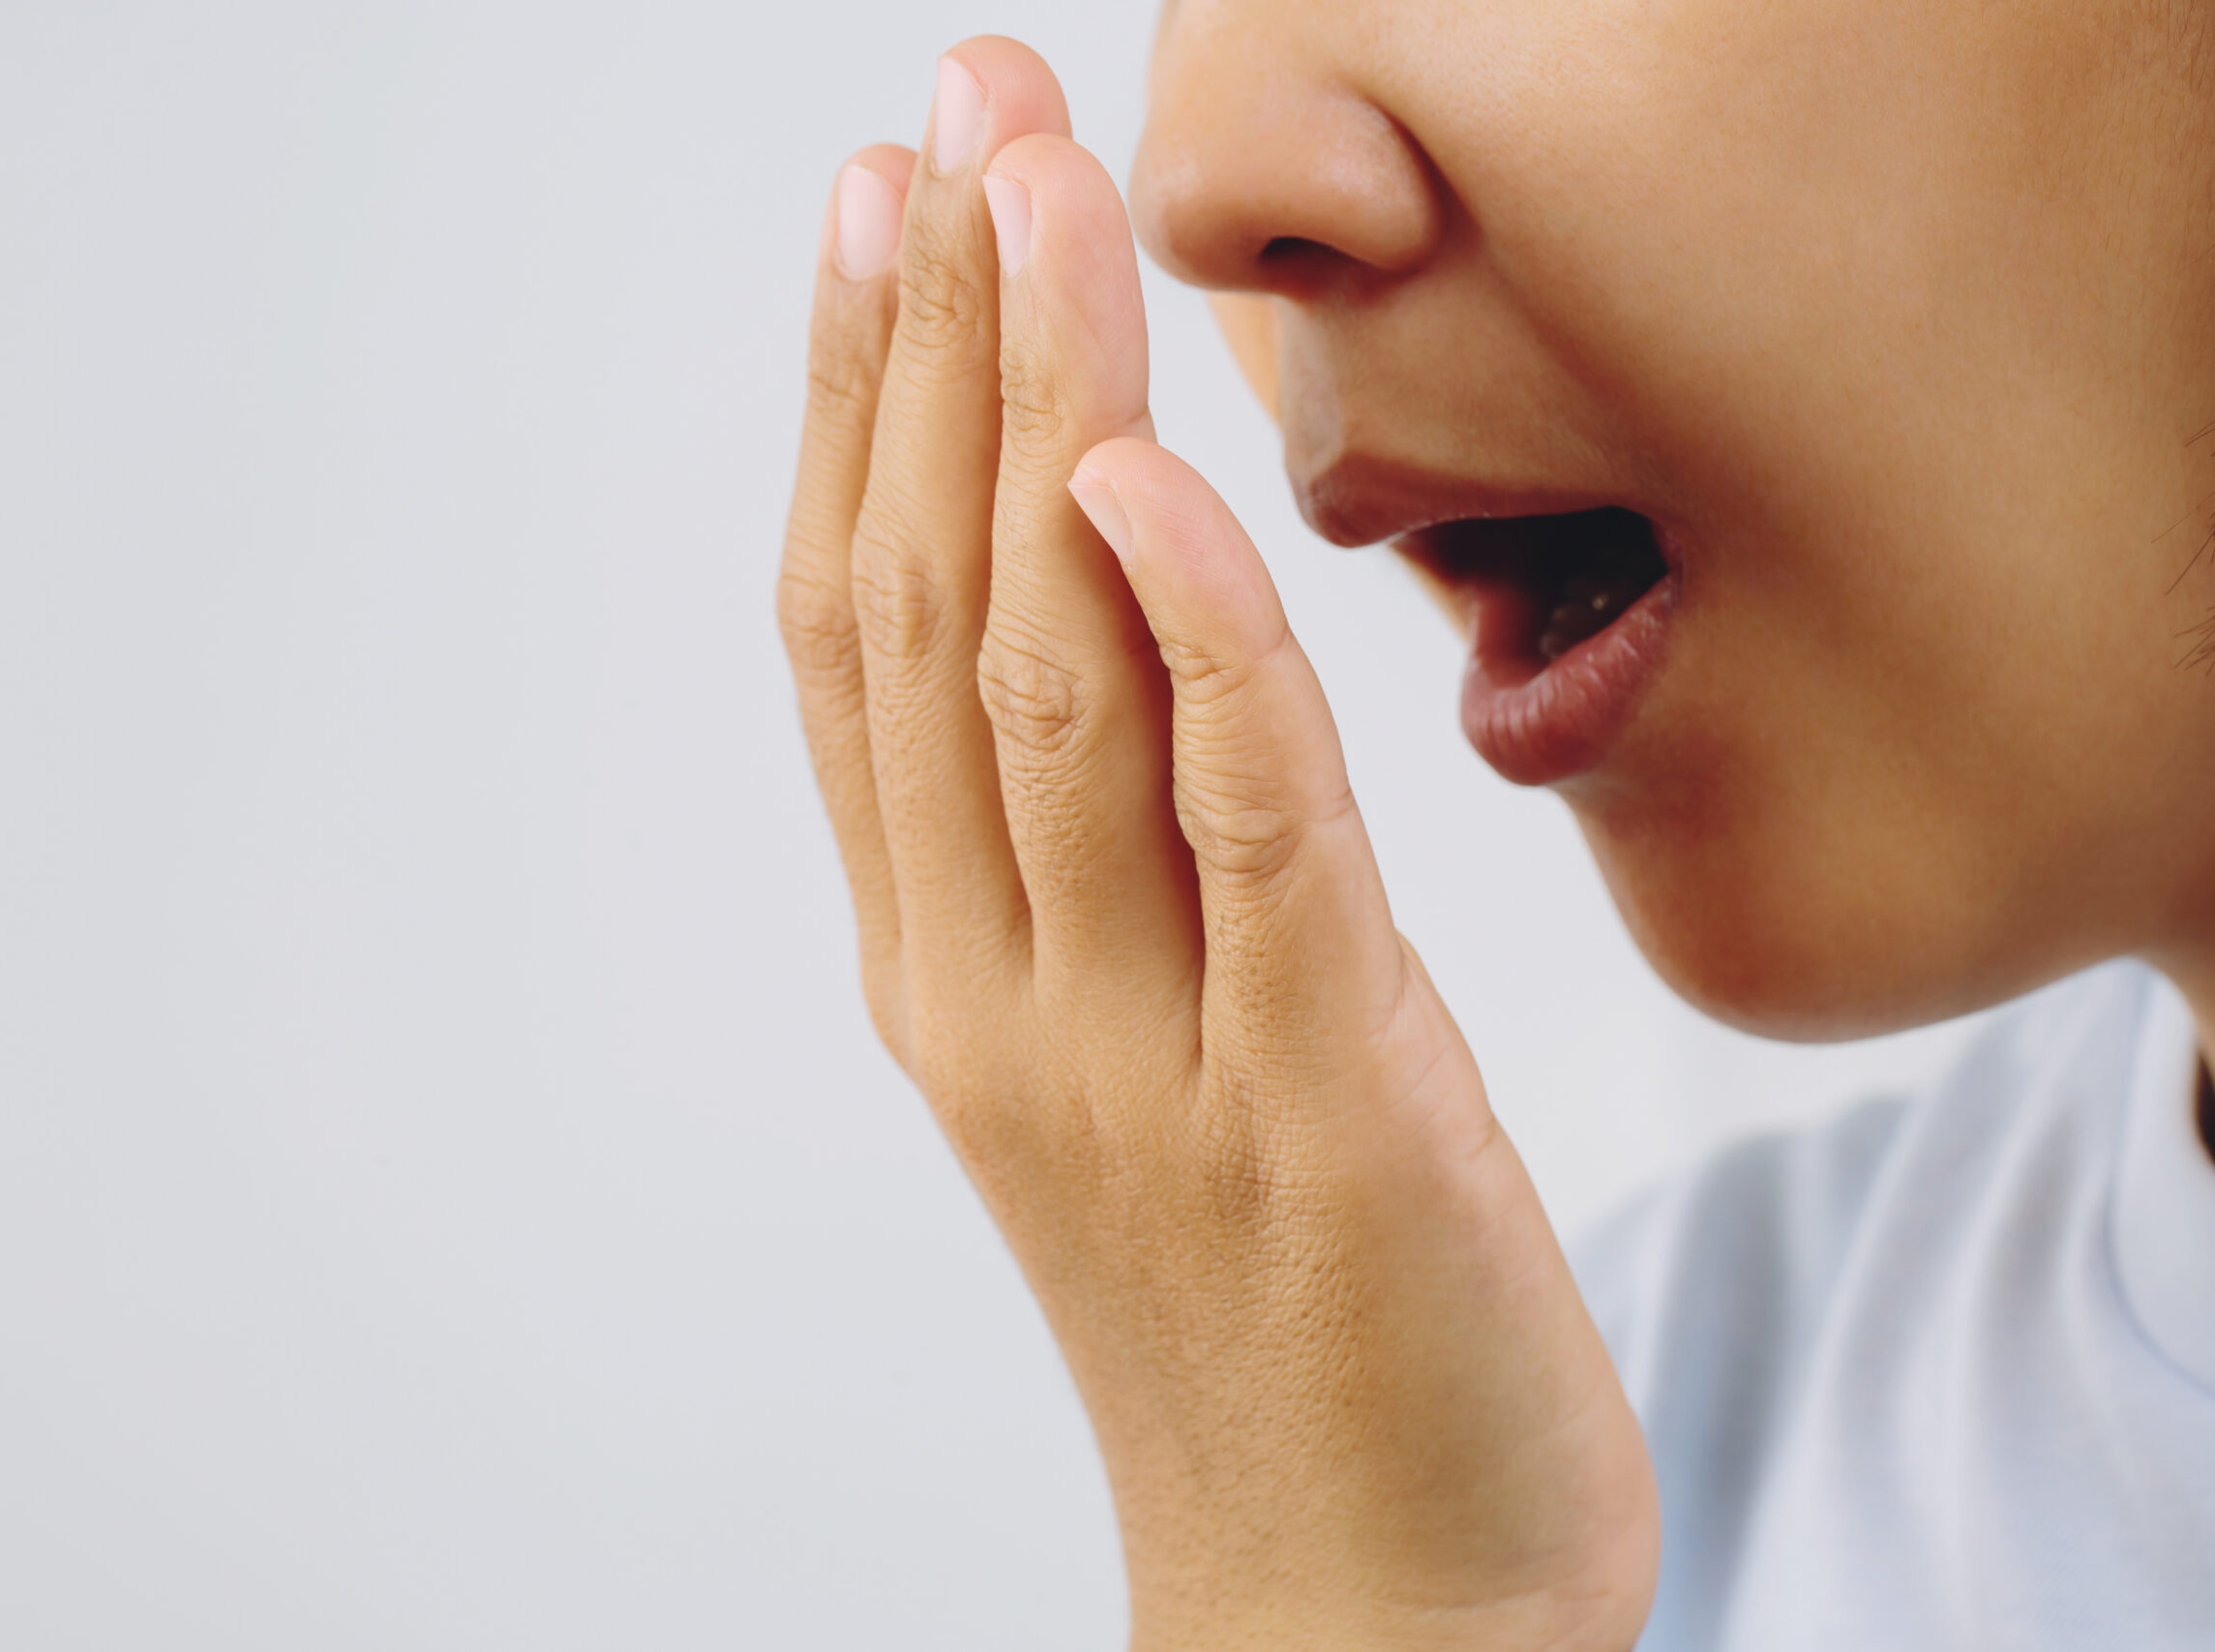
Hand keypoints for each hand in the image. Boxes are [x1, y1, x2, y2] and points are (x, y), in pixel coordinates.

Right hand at [780, 38, 1655, 1650]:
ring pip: (1050, 688)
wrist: (1361, 1613)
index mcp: (956, 979)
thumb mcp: (1154, 1065)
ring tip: (1031, 196)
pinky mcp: (1321, 1113)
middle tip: (942, 109)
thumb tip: (1133, 619)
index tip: (879, 200)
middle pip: (925, 615)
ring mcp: (1143, 1062)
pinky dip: (1188, 647)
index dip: (854, 405)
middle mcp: (1004, 1002)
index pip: (863, 641)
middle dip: (930, 341)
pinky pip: (1243, 840)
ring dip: (1031, 422)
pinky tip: (1144, 480)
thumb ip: (1123, 863)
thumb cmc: (1277, 1321)